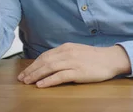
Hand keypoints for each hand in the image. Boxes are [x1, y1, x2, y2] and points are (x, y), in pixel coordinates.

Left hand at [17, 43, 131, 87]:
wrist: (110, 59)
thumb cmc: (94, 57)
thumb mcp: (77, 51)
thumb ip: (64, 55)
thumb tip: (50, 62)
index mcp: (66, 47)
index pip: (45, 55)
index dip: (34, 64)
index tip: (25, 71)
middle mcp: (67, 53)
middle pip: (44, 61)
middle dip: (31, 70)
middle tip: (22, 78)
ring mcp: (72, 62)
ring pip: (49, 68)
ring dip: (36, 75)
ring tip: (28, 82)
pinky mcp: (78, 72)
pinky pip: (60, 76)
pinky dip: (49, 80)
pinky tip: (41, 85)